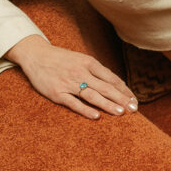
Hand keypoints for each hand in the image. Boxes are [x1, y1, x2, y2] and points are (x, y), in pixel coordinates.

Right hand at [6, 35, 138, 119]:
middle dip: (121, 99)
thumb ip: (97, 71)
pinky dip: (85, 110)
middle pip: (105, 87)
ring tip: (120, 113)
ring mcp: (69, 83)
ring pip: (92, 95)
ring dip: (107, 104)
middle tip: (134, 109)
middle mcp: (81, 72)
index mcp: (89, 63)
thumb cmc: (62, 59)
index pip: (112, 78)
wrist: (36, 55)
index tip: (134, 100)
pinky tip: (96, 116)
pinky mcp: (57, 93)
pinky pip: (73, 103)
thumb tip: (115, 85)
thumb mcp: (82, 60)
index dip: (124, 90)